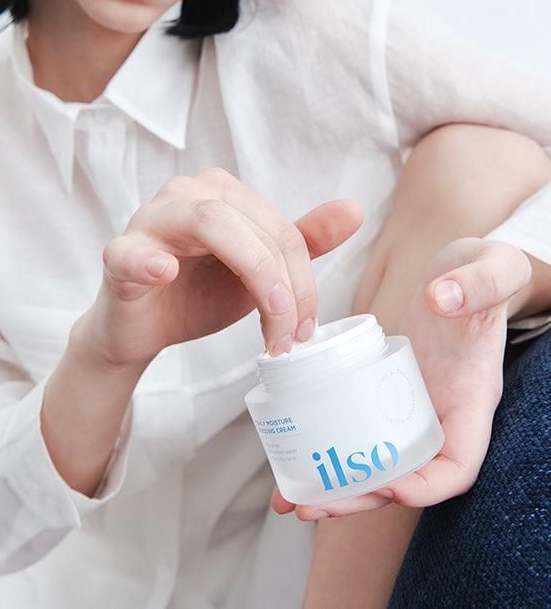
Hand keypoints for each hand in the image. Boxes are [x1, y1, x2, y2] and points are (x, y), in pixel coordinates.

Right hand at [74, 168, 362, 368]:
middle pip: (251, 224)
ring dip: (250, 276)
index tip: (306, 328)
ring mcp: (149, 220)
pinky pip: (130, 252)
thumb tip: (354, 210)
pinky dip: (149, 260)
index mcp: (223, 194)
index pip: (279, 227)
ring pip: (208, 222)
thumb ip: (301, 242)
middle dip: (283, 284)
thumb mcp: (258, 273)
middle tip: (290, 336)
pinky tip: (165, 272)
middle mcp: (187, 194)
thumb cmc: (198, 295)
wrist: (146, 329)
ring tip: (266, 327)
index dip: (303, 279)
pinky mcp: (119, 255)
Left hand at [271, 237, 531, 519]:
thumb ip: (478, 284)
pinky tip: (288, 453)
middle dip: (358, 498)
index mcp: (469, 400)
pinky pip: (353, 428)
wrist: (459, 274)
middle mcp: (437, 414)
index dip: (428, 486)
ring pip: (371, 462)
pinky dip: (324, 447)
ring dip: (332, 486)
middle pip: (402, 478)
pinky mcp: (377, 392)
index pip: (458, 464)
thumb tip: (442, 299)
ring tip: (287, 498)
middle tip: (311, 506)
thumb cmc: (482, 277)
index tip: (391, 489)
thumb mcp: (490, 271)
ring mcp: (405, 407)